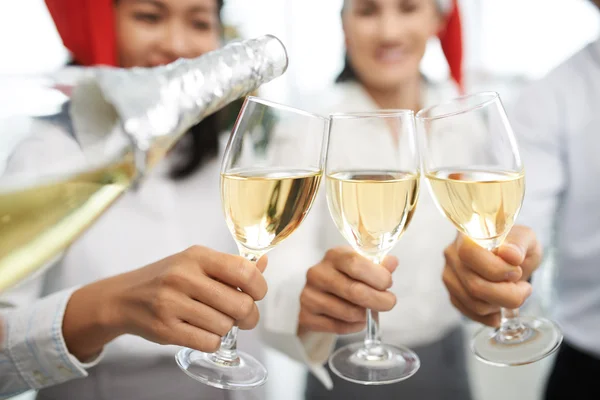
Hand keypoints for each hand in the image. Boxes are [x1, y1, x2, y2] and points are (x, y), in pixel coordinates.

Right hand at [63, 246, 267, 360]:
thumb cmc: (167, 279)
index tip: (256, 294)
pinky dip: (213, 341)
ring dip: (226, 328)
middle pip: (240, 304)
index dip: (259, 288)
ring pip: (225, 326)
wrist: (123, 297)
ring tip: (214, 321)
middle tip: (242, 316)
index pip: (245, 272)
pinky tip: (203, 332)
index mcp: (197, 256)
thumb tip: (263, 263)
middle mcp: (184, 277)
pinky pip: (208, 342)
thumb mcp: (196, 263)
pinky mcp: (165, 329)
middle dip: (248, 315)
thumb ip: (230, 266)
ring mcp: (172, 303)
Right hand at [297, 247, 397, 336]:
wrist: (319, 295)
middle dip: (379, 300)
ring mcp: (309, 295)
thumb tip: (392, 263)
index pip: (356, 264)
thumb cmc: (345, 277)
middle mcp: (317, 273)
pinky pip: (338, 327)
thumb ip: (378, 264)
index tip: (388, 284)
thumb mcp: (361, 264)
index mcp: (333, 255)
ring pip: (348, 312)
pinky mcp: (306, 316)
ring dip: (365, 315)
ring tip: (368, 311)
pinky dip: (354, 326)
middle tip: (389, 303)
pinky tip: (356, 320)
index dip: (377, 276)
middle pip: (354, 291)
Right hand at [442, 225, 542, 326]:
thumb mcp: (525, 238)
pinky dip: (491, 315)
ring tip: (512, 292)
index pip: (469, 254)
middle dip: (507, 294)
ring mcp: (450, 276)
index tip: (516, 271)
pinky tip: (501, 305)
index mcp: (467, 235)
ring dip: (501, 304)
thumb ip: (519, 244)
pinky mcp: (453, 294)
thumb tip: (511, 255)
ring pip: (474, 303)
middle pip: (474, 285)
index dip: (497, 269)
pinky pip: (471, 313)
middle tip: (524, 289)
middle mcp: (452, 255)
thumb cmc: (516, 247)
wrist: (510, 259)